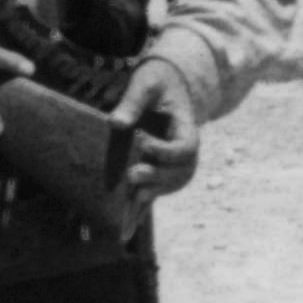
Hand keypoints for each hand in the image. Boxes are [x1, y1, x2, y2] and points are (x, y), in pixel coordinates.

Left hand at [116, 59, 205, 198]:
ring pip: (172, 183)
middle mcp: (184, 148)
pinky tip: (130, 222)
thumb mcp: (145, 83)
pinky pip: (157, 188)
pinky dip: (146, 203)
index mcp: (186, 127)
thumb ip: (132, 102)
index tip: (140, 139)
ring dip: (155, 191)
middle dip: (159, 177)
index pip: (184, 147)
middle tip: (133, 175)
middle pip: (182, 171)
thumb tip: (115, 124)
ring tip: (134, 198)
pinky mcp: (159, 166)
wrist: (164, 84)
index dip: (164, 150)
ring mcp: (174, 159)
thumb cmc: (156, 81)